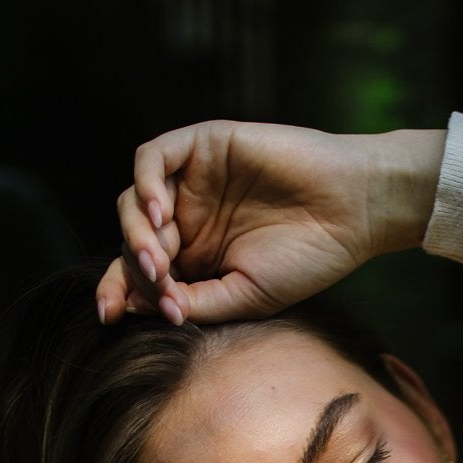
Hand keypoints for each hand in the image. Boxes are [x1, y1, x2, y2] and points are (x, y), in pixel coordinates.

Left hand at [96, 122, 445, 327]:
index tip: (111, 316)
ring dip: (136, 234)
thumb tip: (139, 307)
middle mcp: (188, 220)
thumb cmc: (308, 259)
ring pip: (134, 202)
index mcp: (196, 260)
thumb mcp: (244, 297)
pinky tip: (160, 215)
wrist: (352, 212)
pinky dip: (145, 185)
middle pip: (130, 241)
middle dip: (128, 268)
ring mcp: (192, 182)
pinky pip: (152, 159)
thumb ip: (194, 302)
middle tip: (154, 285)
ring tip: (160, 259)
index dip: (119, 293)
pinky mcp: (201, 145)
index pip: (140, 276)